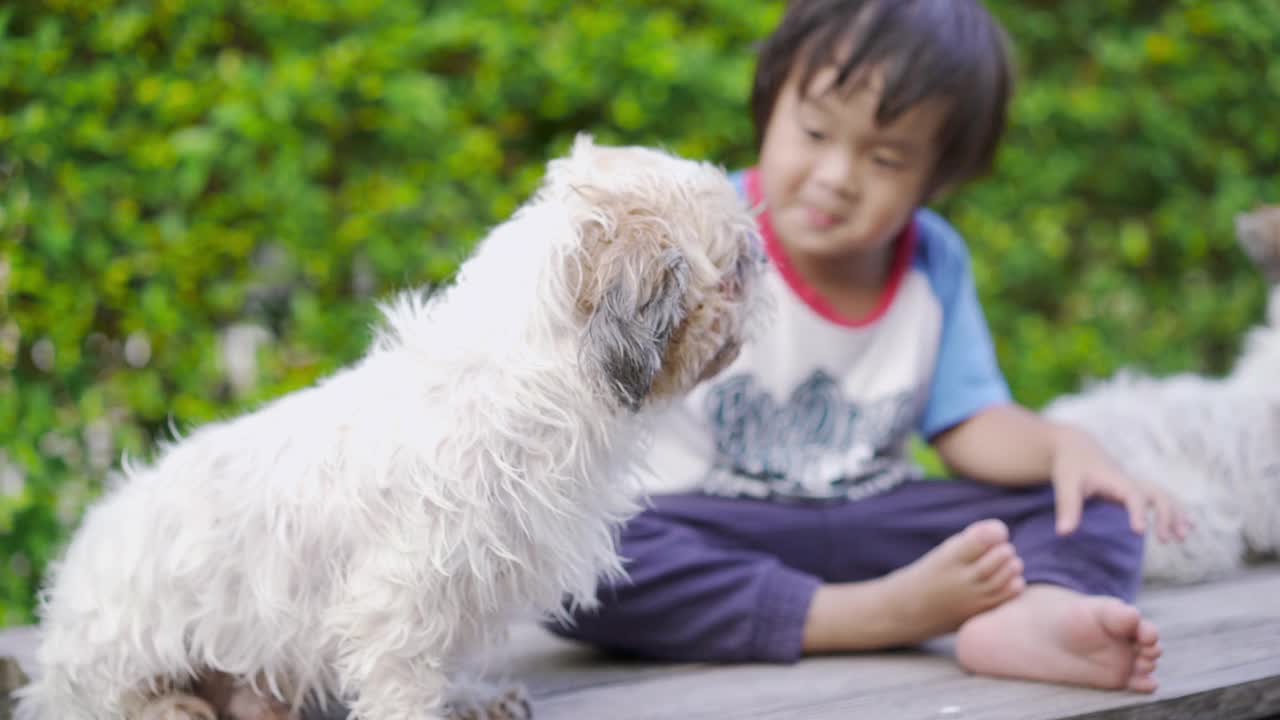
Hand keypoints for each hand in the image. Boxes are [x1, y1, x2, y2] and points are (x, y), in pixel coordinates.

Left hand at [1049, 424, 1191, 541]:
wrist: (1077, 447)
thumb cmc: (1071, 465)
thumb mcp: (1065, 483)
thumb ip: (1067, 506)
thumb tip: (1063, 533)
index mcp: (1116, 480)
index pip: (1133, 495)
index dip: (1137, 512)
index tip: (1139, 532)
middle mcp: (1131, 482)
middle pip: (1158, 494)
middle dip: (1165, 515)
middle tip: (1165, 540)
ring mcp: (1136, 485)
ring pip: (1164, 497)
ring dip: (1176, 515)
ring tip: (1183, 536)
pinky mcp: (1136, 490)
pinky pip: (1162, 499)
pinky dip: (1176, 511)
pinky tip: (1189, 526)